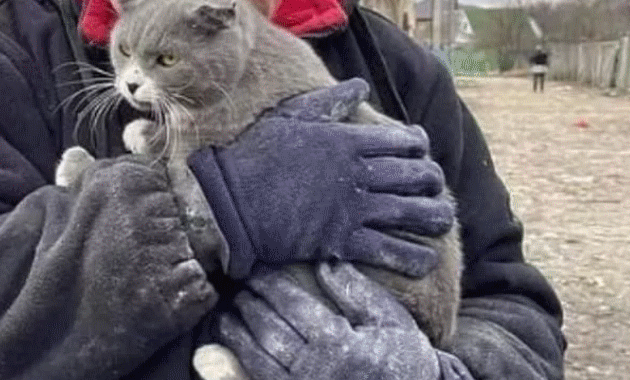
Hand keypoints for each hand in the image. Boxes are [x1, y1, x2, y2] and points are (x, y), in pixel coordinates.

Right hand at [187, 78, 454, 278]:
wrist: (229, 201)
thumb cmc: (256, 155)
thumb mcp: (291, 116)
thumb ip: (330, 101)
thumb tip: (360, 84)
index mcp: (347, 140)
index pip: (405, 141)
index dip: (420, 146)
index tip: (420, 151)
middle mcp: (358, 173)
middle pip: (417, 176)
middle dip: (433, 181)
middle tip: (433, 187)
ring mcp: (353, 208)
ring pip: (414, 212)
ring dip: (435, 217)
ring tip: (441, 220)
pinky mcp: (344, 240)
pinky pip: (392, 250)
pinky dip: (414, 257)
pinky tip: (424, 258)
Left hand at [216, 263, 470, 379]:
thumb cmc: (404, 356)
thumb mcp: (389, 319)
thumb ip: (356, 291)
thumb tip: (325, 261)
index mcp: (339, 344)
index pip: (291, 306)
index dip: (269, 285)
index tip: (257, 270)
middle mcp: (315, 370)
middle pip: (268, 331)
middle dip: (249, 306)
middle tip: (237, 287)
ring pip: (257, 360)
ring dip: (237, 336)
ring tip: (225, 317)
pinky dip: (239, 367)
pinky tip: (230, 352)